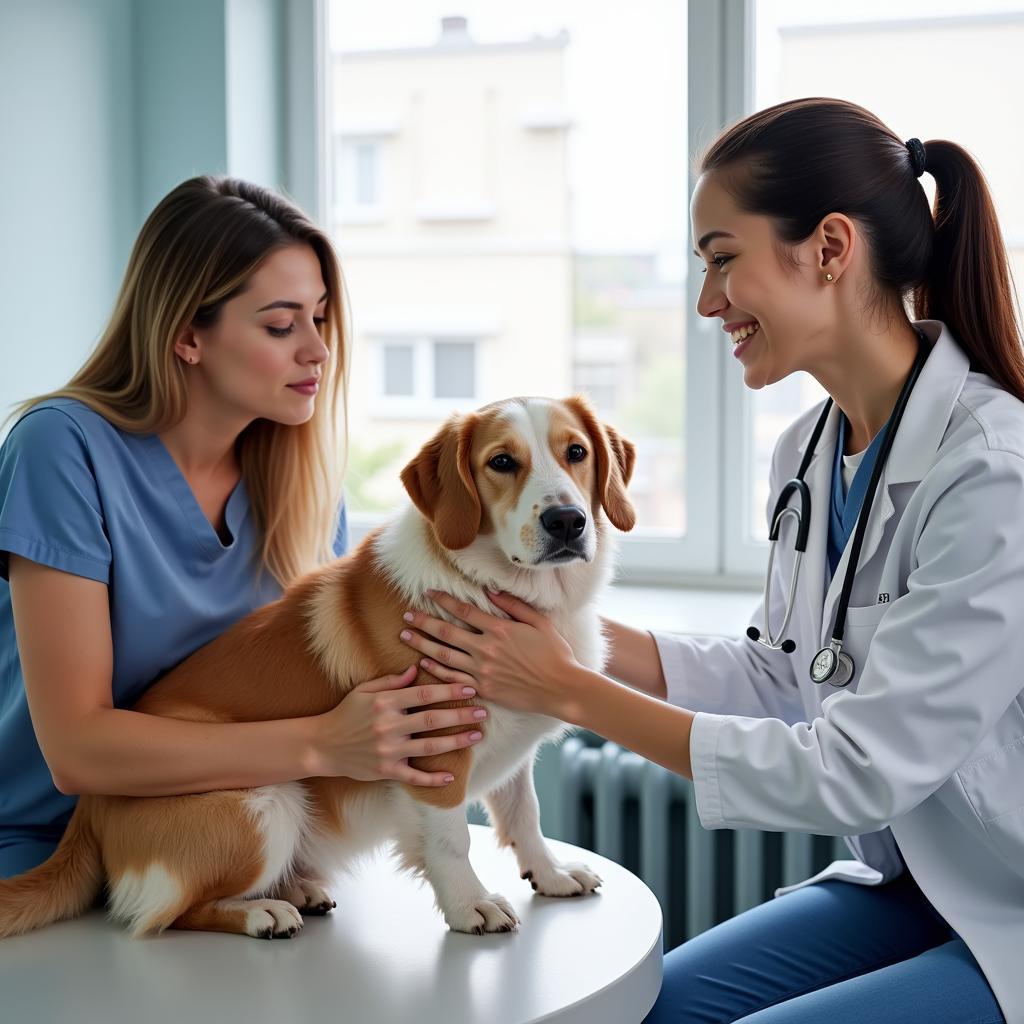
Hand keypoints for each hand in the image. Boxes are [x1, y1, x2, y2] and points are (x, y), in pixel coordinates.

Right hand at [314, 666, 486, 786]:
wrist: (322, 745)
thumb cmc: (346, 713)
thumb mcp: (365, 690)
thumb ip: (393, 681)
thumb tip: (418, 668)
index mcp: (386, 702)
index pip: (425, 694)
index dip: (450, 690)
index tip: (470, 687)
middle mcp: (389, 726)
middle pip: (433, 719)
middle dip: (461, 715)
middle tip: (483, 712)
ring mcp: (388, 750)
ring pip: (429, 747)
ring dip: (456, 742)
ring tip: (477, 736)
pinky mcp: (386, 771)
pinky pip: (414, 777)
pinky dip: (433, 779)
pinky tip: (451, 777)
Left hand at [399, 590, 579, 717]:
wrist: (562, 689)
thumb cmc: (555, 653)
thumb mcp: (539, 622)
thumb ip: (514, 605)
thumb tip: (490, 591)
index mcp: (500, 629)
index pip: (463, 610)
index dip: (443, 600)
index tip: (428, 593)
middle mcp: (486, 649)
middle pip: (446, 632)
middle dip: (423, 622)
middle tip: (406, 615)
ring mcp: (483, 671)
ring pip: (445, 655)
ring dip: (422, 645)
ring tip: (406, 636)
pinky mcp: (484, 689)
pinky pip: (454, 678)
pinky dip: (437, 670)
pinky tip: (424, 663)